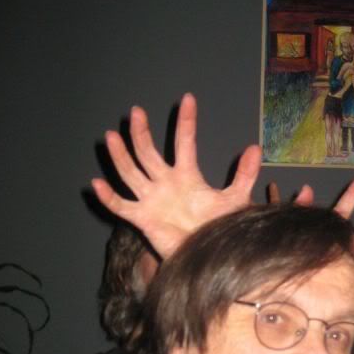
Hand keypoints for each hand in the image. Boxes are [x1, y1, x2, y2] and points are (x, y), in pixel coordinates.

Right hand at [91, 93, 260, 258]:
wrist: (207, 254)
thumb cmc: (217, 226)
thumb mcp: (234, 199)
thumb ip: (244, 175)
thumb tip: (256, 148)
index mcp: (187, 175)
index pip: (185, 142)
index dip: (186, 121)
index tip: (188, 99)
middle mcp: (165, 183)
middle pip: (148, 152)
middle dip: (141, 133)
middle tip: (136, 112)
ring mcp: (151, 199)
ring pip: (130, 172)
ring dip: (121, 156)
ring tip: (111, 136)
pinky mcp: (142, 218)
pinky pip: (122, 206)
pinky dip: (109, 197)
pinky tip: (97, 183)